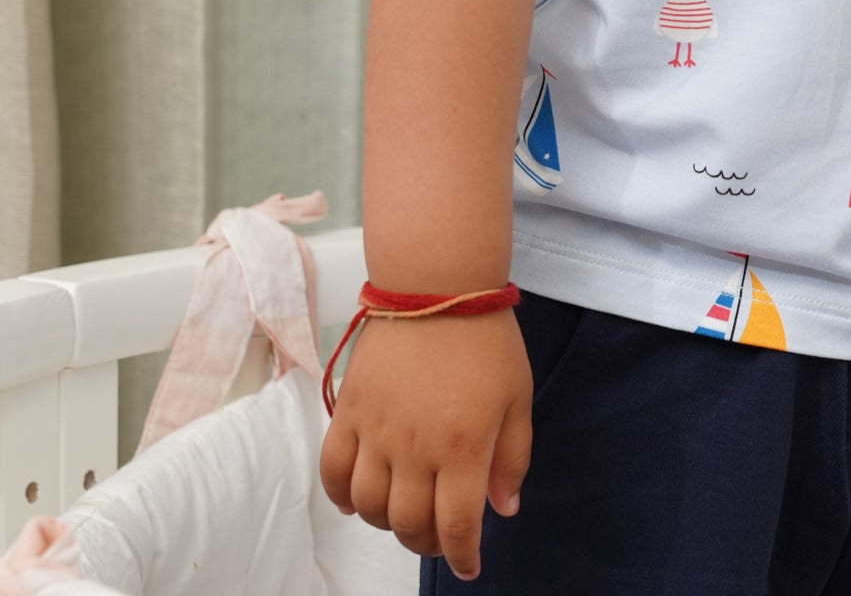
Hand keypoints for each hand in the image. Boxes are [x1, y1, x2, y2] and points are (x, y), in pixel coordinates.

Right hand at [318, 307, 532, 579]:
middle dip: (427, 543)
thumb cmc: (487, 340)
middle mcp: (415, 448)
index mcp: (463, 446)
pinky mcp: (349, 412)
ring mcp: (376, 432)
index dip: (462, 556)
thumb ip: (513, 458)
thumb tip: (504, 510)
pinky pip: (332, 471)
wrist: (438, 285)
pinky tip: (357, 499)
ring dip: (386, 523)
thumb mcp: (519, 397)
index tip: (468, 565)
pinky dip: (340, 496)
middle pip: (409, 524)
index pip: (457, 526)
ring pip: (368, 507)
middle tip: (440, 536)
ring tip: (405, 512)